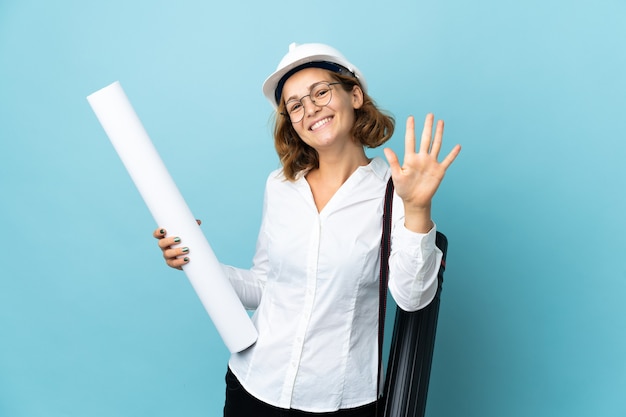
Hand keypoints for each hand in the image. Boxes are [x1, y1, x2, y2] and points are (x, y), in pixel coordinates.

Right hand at [152, 220, 200, 269]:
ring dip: (176, 251)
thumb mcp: (188, 234)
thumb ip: (191, 227)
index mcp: (165, 238)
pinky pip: (174, 264)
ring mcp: (167, 256)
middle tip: (178, 239)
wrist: (190, 256)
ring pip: (167, 254)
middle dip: (169, 241)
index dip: (158, 232)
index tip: (164, 230)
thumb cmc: (186, 241)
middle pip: (161, 244)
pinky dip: (180, 262)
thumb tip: (198, 222)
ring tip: (187, 249)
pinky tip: (186, 259)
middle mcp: (164, 247)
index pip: (157, 235)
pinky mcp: (173, 263)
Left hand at [383, 114, 460, 231]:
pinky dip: (452, 154)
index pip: (410, 140)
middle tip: (430, 115)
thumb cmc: (404, 189)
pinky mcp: (439, 171)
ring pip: (436, 145)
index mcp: (410, 158)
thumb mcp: (397, 175)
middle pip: (426, 139)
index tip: (411, 118)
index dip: (411, 129)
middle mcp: (422, 158)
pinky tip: (457, 146)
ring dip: (439, 134)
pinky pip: (447, 160)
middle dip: (428, 127)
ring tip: (441, 122)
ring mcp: (431, 163)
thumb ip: (393, 162)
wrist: (414, 201)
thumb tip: (386, 149)